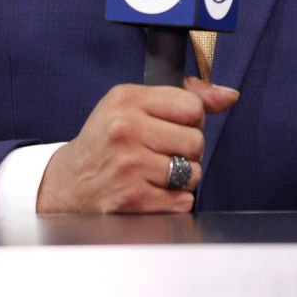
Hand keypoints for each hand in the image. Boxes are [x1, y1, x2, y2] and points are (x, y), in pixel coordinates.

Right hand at [36, 78, 238, 213]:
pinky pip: (181, 201)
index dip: (191, 119)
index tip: (174, 125)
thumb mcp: (133, 105)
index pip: (192, 105)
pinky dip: (173, 201)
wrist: (67, 185)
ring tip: (156, 173)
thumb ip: (184, 97)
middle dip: (188, 150)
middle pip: (196, 140)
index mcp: (127, 99)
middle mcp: (126, 129)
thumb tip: (229, 95)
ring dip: (182, 178)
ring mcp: (128, 165)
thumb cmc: (106, 141)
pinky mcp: (131, 199)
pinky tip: (151, 192)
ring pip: (193, 172)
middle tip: (163, 152)